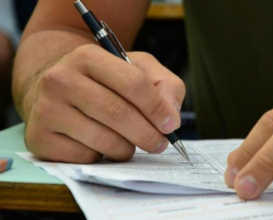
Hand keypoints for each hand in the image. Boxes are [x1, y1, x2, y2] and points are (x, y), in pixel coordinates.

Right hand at [24, 44, 184, 162]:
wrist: (56, 90)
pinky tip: (100, 145)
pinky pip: (86, 157)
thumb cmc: (104, 81)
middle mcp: (60, 79)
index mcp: (88, 56)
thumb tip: (170, 118)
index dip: (157, 108)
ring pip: (104, 140)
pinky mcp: (39, 138)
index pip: (133, 83)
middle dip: (148, 134)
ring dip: (127, 148)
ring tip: (129, 143)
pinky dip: (102, 157)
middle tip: (160, 144)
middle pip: (118, 113)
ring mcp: (46, 109)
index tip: (170, 125)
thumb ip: (164, 86)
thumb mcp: (137, 69)